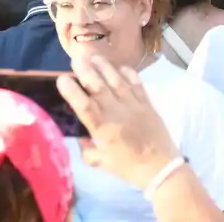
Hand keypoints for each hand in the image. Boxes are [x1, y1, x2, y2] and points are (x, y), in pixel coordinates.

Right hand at [58, 55, 181, 189]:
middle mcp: (115, 112)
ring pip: (115, 79)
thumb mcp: (102, 163)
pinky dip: (128, 72)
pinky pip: (136, 82)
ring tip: (93, 56)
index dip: (71, 91)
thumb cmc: (129, 167)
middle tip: (76, 58)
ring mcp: (132, 105)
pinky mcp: (146, 102)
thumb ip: (88, 150)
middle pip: (97, 86)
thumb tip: (81, 137)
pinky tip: (120, 67)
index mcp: (102, 128)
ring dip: (103, 66)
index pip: (83, 105)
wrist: (161, 168)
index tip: (62, 79)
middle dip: (85, 70)